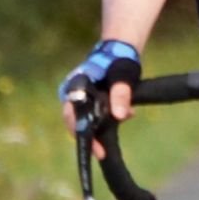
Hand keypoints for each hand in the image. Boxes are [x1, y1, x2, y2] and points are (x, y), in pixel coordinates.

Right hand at [58, 40, 140, 156]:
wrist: (121, 49)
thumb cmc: (119, 60)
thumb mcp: (123, 77)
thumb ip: (121, 94)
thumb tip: (121, 116)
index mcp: (74, 87)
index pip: (71, 116)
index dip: (82, 134)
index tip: (96, 149)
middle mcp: (73, 94)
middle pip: (76, 122)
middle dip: (91, 136)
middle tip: (104, 150)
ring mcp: (80, 97)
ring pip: (86, 119)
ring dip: (101, 127)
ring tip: (124, 122)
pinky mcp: (90, 100)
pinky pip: (94, 114)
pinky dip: (107, 119)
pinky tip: (127, 115)